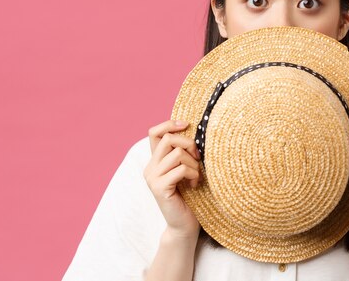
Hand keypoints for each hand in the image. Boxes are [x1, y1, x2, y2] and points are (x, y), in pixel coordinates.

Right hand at [143, 119, 201, 238]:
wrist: (184, 224)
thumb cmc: (189, 196)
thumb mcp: (185, 169)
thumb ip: (182, 153)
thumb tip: (192, 129)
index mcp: (155, 161)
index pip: (154, 132)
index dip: (170, 124)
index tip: (187, 125)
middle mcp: (150, 167)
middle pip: (169, 139)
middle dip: (189, 144)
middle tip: (198, 159)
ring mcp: (152, 178)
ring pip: (178, 154)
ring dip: (194, 164)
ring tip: (196, 176)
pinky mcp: (159, 188)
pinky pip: (181, 169)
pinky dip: (193, 175)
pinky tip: (194, 185)